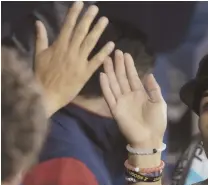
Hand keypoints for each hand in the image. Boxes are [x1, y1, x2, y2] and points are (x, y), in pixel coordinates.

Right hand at [34, 1, 114, 116]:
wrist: (47, 94)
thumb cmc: (42, 75)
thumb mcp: (39, 55)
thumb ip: (41, 38)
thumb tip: (39, 22)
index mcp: (59, 45)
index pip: (68, 25)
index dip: (74, 13)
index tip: (80, 3)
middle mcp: (70, 50)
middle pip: (81, 31)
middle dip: (88, 18)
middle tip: (96, 8)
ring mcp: (79, 61)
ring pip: (90, 43)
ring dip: (98, 30)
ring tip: (105, 20)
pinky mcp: (86, 72)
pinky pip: (96, 60)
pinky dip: (104, 52)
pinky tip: (112, 44)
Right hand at [100, 50, 166, 147]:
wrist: (149, 138)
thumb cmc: (156, 122)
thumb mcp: (159, 103)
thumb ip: (154, 89)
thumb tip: (149, 74)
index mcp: (140, 94)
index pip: (133, 77)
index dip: (129, 66)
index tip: (126, 54)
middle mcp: (129, 95)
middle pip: (122, 77)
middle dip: (118, 65)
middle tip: (115, 51)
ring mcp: (121, 102)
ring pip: (114, 83)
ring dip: (110, 71)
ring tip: (106, 59)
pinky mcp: (115, 109)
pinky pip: (109, 96)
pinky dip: (105, 86)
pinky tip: (102, 75)